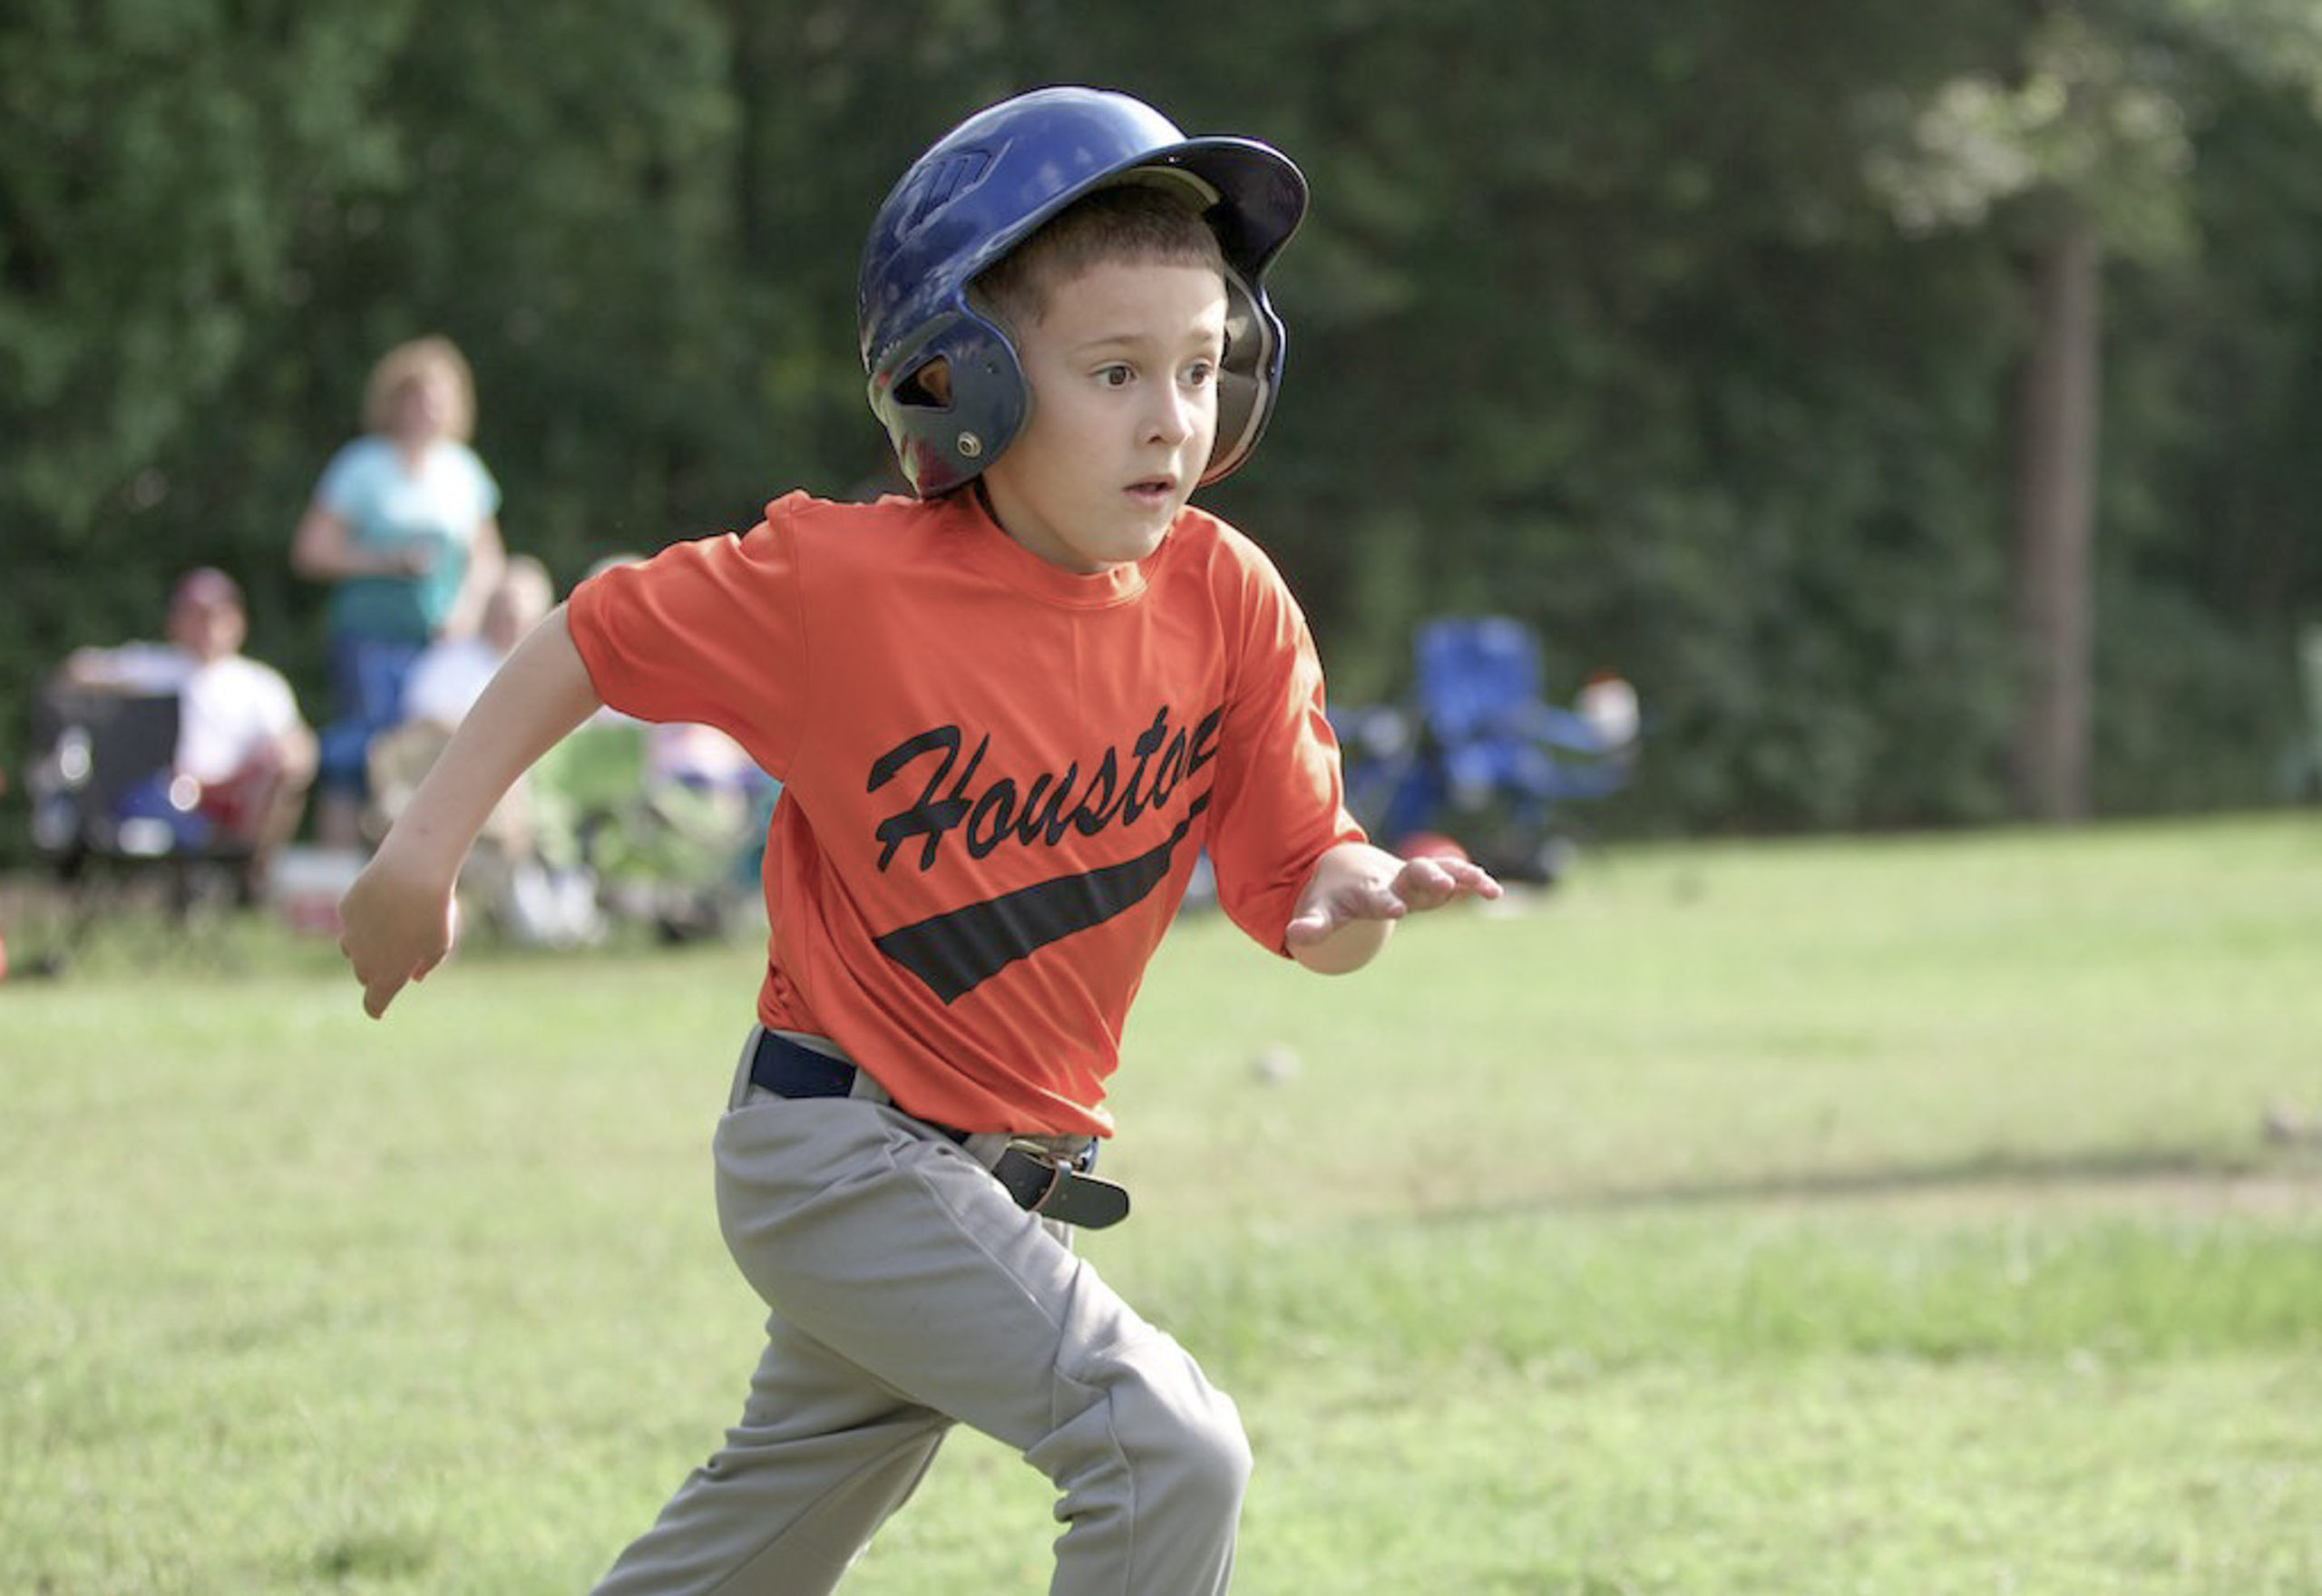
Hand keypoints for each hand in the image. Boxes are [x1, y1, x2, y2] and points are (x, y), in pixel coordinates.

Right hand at [337, 849, 460, 1017]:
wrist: (410, 874)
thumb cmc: (433, 913)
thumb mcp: (440, 943)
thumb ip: (426, 964)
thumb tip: (414, 976)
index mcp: (388, 976)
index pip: (374, 1003)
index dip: (376, 1008)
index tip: (378, 1011)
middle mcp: (363, 961)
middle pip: (365, 975)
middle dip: (377, 971)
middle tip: (397, 956)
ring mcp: (350, 935)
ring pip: (353, 949)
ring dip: (367, 946)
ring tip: (390, 929)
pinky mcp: (345, 911)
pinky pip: (353, 921)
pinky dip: (365, 918)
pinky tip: (384, 903)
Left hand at [1284, 844, 1501, 971]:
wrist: (1348, 866)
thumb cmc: (1335, 896)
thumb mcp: (1321, 912)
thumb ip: (1311, 926)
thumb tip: (1292, 938)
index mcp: (1367, 890)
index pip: (1376, 896)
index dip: (1384, 902)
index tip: (1395, 909)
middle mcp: (1395, 879)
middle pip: (1414, 874)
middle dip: (1429, 877)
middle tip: (1444, 883)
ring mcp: (1415, 877)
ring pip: (1441, 870)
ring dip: (1462, 875)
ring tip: (1486, 886)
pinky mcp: (1430, 879)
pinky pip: (1455, 876)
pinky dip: (1472, 881)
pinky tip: (1494, 891)